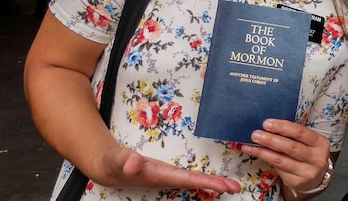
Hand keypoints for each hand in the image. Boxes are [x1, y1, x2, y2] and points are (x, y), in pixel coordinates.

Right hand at [96, 145, 241, 193]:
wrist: (111, 168)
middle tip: (236, 187)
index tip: (222, 185)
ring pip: (194, 181)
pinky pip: (189, 177)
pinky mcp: (167, 174)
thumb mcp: (118, 160)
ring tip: (232, 185)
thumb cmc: (115, 163)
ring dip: (212, 183)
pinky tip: (214, 181)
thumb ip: (126, 161)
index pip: (185, 179)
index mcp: (158, 175)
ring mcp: (168, 177)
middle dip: (215, 185)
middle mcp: (166, 178)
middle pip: (195, 182)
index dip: (204, 181)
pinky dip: (203, 179)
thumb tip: (133, 164)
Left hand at [240, 119, 330, 193]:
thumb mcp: (307, 142)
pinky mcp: (297, 182)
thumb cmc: (308, 152)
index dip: (282, 127)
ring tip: (250, 144)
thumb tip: (268, 126)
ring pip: (281, 160)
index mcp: (320, 143)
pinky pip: (279, 169)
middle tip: (255, 134)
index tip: (267, 123)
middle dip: (270, 139)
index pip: (300, 132)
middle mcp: (317, 158)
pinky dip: (266, 159)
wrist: (315, 175)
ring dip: (263, 151)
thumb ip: (293, 135)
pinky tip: (257, 154)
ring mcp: (308, 172)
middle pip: (290, 147)